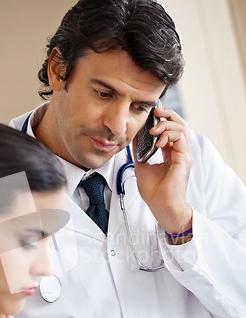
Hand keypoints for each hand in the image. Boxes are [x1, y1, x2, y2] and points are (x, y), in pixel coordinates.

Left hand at [134, 106, 192, 235]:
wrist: (160, 206)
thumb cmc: (154, 192)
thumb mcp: (142, 166)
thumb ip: (139, 151)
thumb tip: (133, 138)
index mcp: (171, 154)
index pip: (171, 130)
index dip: (163, 119)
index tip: (151, 115)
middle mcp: (180, 153)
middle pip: (180, 124)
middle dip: (167, 114)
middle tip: (155, 112)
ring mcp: (184, 155)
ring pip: (182, 128)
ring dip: (167, 124)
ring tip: (154, 129)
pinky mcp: (184, 159)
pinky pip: (180, 138)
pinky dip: (169, 135)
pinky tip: (158, 140)